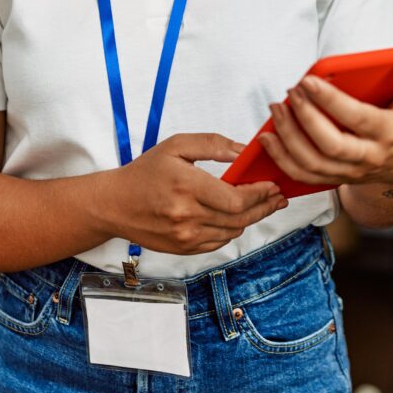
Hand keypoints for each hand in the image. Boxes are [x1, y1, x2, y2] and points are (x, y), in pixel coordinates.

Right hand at [104, 134, 286, 255]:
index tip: (272, 185)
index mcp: (186, 186)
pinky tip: (236, 217)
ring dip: (250, 218)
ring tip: (262, 205)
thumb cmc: (145, 172)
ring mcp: (185, 236)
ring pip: (232, 231)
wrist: (115, 204)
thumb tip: (243, 152)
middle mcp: (187, 215)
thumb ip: (212, 144)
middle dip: (264, 206)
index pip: (237, 199)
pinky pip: (219, 242)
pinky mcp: (183, 248)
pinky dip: (231, 229)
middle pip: (240, 218)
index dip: (260, 194)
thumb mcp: (176, 146)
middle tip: (277, 197)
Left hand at [260, 54, 392, 188]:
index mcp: (390, 134)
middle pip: (331, 145)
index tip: (309, 80)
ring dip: (288, 138)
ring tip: (276, 108)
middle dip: (306, 118)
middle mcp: (368, 158)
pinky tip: (267, 136)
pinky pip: (302, 175)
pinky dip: (281, 158)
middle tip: (289, 92)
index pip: (359, 119)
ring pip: (312, 163)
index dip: (332, 101)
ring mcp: (349, 172)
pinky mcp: (332, 179)